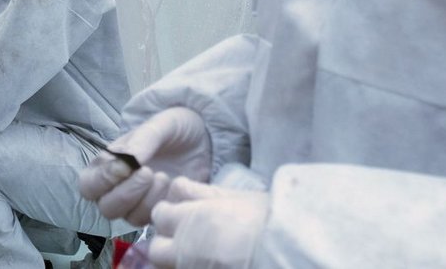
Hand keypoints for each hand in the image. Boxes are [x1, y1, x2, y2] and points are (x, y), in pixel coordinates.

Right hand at [79, 107, 211, 225]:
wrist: (205, 138)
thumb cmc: (174, 127)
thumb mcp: (161, 124)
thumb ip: (142, 140)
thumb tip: (126, 161)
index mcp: (109, 163)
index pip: (90, 184)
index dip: (103, 180)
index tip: (126, 167)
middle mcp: (118, 186)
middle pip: (106, 207)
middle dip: (127, 193)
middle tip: (148, 173)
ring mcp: (138, 201)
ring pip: (129, 217)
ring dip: (147, 200)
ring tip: (164, 177)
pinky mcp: (158, 210)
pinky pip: (153, 220)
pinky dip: (162, 205)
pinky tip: (174, 185)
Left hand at [145, 178, 266, 268]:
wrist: (289, 247)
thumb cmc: (267, 218)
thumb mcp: (234, 197)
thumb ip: (201, 192)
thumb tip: (176, 185)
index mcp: (190, 220)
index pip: (159, 215)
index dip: (169, 214)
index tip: (181, 214)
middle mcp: (186, 249)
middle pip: (156, 249)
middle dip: (166, 244)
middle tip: (187, 240)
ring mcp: (194, 268)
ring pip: (168, 267)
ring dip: (177, 260)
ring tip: (200, 254)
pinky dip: (192, 266)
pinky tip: (211, 261)